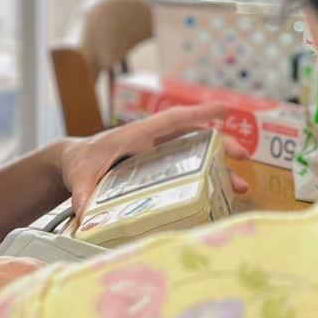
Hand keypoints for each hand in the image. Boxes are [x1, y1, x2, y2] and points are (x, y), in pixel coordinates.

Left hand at [60, 103, 250, 217]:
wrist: (75, 163)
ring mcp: (157, 154)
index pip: (170, 119)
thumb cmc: (80, 161)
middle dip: (219, 143)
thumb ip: (83, 191)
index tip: (224, 107)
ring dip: (218, 168)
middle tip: (242, 154)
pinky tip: (220, 196)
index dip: (197, 113)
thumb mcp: (80, 175)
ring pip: (194, 155)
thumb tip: (85, 211)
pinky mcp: (158, 168)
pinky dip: (205, 180)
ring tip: (240, 186)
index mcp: (136, 135)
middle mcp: (152, 141)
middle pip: (192, 136)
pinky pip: (187, 169)